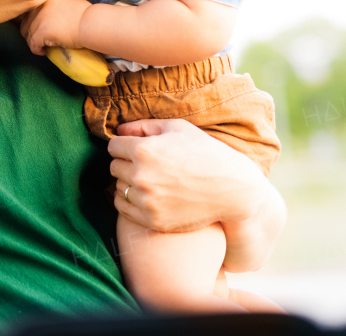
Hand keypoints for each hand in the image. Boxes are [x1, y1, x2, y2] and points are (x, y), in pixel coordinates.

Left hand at [19, 0, 88, 52]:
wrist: (91, 23)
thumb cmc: (86, 15)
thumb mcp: (67, 2)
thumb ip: (55, 6)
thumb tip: (50, 16)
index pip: (30, 10)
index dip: (31, 20)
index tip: (36, 27)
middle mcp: (40, 6)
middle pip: (25, 22)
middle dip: (29, 32)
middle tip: (37, 39)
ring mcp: (40, 18)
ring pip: (27, 34)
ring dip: (33, 42)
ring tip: (41, 47)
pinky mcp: (42, 32)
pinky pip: (33, 44)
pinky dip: (36, 50)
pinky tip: (43, 52)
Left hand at [107, 118, 266, 233]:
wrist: (232, 190)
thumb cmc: (206, 153)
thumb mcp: (178, 129)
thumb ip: (144, 126)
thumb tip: (119, 130)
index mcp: (144, 150)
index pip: (113, 146)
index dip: (125, 146)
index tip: (138, 149)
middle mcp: (141, 176)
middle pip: (114, 167)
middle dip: (127, 164)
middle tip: (148, 165)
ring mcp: (146, 200)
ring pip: (118, 188)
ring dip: (128, 183)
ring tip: (151, 180)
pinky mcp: (152, 220)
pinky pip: (122, 208)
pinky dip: (129, 202)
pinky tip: (147, 196)